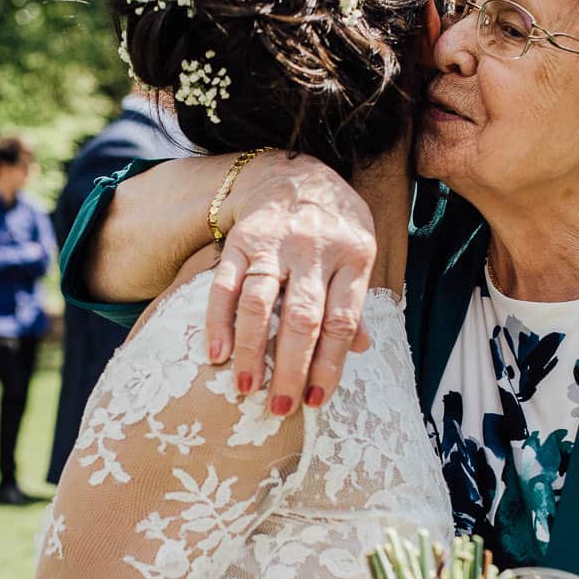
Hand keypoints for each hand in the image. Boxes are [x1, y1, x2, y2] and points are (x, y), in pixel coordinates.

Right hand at [203, 152, 375, 414]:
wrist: (294, 171)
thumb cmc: (333, 224)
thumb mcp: (357, 254)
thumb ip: (355, 301)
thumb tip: (361, 349)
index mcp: (353, 256)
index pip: (341, 321)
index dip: (329, 365)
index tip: (316, 402)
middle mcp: (314, 250)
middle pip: (302, 318)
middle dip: (290, 368)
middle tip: (280, 407)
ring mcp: (274, 244)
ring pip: (260, 303)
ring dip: (251, 351)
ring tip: (247, 388)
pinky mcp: (240, 240)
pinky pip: (225, 285)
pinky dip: (219, 322)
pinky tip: (217, 354)